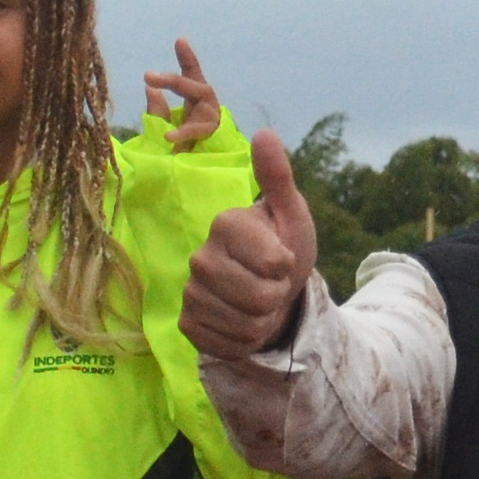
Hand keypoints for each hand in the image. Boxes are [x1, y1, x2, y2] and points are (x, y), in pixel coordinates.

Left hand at [141, 40, 226, 144]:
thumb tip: (149, 89)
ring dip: (178, 87)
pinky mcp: (213, 136)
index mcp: (194, 100)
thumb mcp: (163, 126)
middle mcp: (205, 105)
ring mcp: (211, 119)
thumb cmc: (180, 148)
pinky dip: (182, 132)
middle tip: (148, 75)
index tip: (180, 39)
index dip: (187, 57)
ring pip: (200, 95)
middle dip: (173, 78)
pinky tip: (168, 136)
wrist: (194, 173)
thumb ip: (157, 109)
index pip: (191, 75)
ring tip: (152, 83)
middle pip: (194, 84)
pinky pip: (196, 130)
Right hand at [181, 129, 320, 361]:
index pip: (272, 263)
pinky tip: (240, 323)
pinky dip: (242, 340)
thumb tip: (264, 133)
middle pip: (259, 297)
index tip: (283, 258)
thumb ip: (278, 178)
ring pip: (244, 324)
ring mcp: (189, 291)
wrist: (267, 290)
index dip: (287, 268)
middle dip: (277, 297)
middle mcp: (200, 255)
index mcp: (226, 223)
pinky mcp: (186, 323)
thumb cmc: (282, 246)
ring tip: (259, 304)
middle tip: (272, 285)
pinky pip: (224, 344)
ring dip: (262, 321)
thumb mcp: (292, 214)